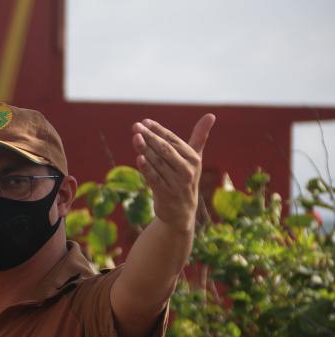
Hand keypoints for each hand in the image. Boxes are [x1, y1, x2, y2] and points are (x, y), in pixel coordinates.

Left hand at [132, 114, 215, 233]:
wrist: (182, 211)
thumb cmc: (185, 179)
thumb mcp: (194, 159)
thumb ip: (200, 137)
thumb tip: (211, 115)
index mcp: (193, 158)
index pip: (173, 140)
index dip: (159, 130)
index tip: (145, 121)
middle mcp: (187, 169)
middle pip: (165, 149)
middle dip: (150, 137)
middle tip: (136, 126)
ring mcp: (177, 182)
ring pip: (158, 163)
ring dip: (145, 149)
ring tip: (135, 138)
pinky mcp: (166, 193)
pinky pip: (155, 178)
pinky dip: (147, 169)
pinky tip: (139, 158)